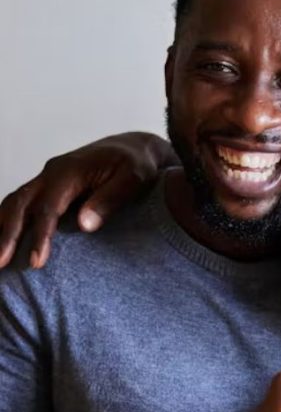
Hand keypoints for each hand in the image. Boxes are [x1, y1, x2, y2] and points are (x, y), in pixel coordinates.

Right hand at [0, 131, 169, 268]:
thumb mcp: (133, 178)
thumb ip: (110, 199)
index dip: (41, 235)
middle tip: (0, 264)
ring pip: (14, 203)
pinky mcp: (49, 186)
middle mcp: (52, 173)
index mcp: (69, 171)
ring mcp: (47, 179)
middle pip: (20, 204)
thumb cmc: (137, 164)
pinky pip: (21, 203)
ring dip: (2, 228)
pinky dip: (8, 220)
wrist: (135, 148)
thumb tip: (84, 225)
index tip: (36, 262)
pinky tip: (3, 238)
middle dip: (7, 234)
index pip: (48, 206)